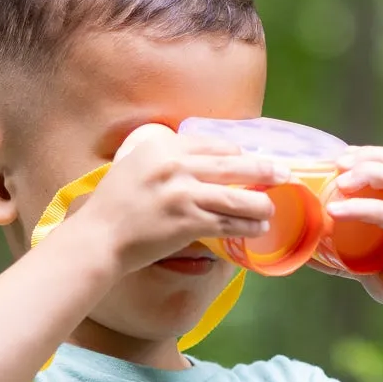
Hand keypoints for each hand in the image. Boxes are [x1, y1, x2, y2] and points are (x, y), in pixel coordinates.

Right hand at [67, 123, 283, 279]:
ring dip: (260, 203)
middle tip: (283, 175)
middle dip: (264, 170)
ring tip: (271, 209)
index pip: (213, 144)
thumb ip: (165, 159)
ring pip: (236, 196)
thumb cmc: (115, 205)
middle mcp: (176, 165)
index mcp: (163, 146)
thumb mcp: (135, 165)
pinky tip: (258, 228)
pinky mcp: (188, 222)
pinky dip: (247, 226)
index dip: (238, 153)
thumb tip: (197, 162)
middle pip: (233, 164)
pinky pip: (227, 223)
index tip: (251, 159)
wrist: (99, 237)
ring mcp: (183, 194)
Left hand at [322, 146, 382, 317]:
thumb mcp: (362, 252)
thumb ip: (339, 241)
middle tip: (335, 164)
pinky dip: (360, 207)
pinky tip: (336, 210)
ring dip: (365, 173)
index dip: (368, 153)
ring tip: (337, 181)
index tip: (338, 158)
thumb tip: (302, 238)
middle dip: (365, 157)